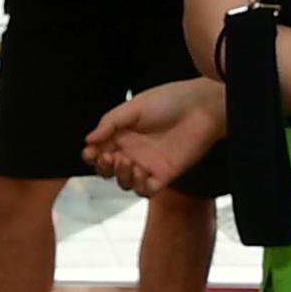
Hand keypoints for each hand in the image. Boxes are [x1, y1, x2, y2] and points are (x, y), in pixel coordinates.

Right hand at [85, 78, 224, 196]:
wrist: (201, 107)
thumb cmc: (170, 100)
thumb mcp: (134, 107)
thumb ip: (110, 123)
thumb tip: (89, 139)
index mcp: (123, 134)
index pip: (100, 150)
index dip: (91, 154)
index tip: (91, 151)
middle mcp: (133, 151)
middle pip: (108, 170)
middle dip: (103, 167)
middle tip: (108, 157)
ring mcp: (148, 165)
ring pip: (124, 182)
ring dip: (120, 176)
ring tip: (126, 161)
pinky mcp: (164, 175)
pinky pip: (146, 190)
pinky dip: (139, 186)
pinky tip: (140, 172)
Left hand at [184, 0, 253, 80]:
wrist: (236, 46)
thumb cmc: (232, 6)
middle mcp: (188, 19)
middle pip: (216, 6)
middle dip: (234, 3)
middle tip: (256, 5)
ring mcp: (196, 43)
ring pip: (218, 28)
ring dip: (232, 25)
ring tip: (253, 25)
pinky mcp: (206, 62)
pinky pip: (221, 50)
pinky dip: (232, 46)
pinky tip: (245, 42)